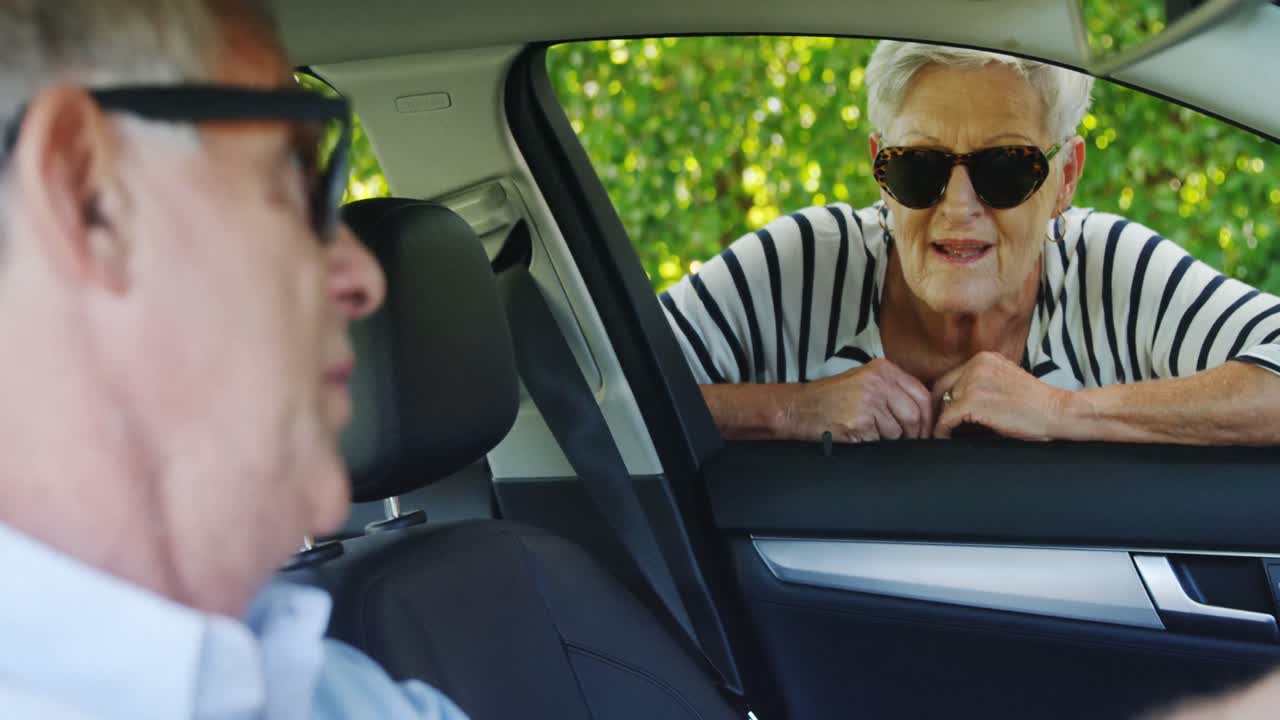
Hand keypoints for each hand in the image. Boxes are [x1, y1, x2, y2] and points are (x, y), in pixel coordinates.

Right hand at [783, 359, 932, 441]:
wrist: (797, 408)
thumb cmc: (830, 399)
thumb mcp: (864, 382)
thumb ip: (893, 390)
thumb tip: (923, 415)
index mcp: (883, 369)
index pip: (921, 394)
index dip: (927, 418)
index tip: (926, 431)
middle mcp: (878, 381)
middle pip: (914, 414)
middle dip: (914, 433)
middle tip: (907, 442)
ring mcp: (868, 401)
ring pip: (898, 431)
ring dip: (890, 440)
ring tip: (872, 435)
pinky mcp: (859, 421)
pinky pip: (880, 441)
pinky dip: (873, 445)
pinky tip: (859, 437)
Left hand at [931, 352, 1069, 440]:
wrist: (1056, 412)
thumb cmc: (1035, 403)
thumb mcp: (1004, 379)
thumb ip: (981, 381)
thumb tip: (955, 398)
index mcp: (983, 358)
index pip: (951, 376)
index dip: (944, 396)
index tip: (941, 410)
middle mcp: (976, 366)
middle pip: (942, 388)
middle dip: (938, 407)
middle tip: (937, 424)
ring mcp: (973, 383)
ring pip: (943, 404)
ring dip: (942, 419)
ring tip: (944, 433)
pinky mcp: (972, 402)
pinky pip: (946, 418)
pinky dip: (942, 430)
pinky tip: (944, 438)